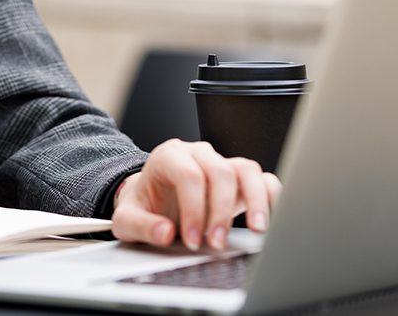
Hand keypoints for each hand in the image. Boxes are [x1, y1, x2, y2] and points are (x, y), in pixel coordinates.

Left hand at [111, 139, 280, 251]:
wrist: (150, 200)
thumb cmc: (142, 206)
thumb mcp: (126, 219)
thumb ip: (141, 226)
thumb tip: (165, 233)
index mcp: (168, 156)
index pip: (189, 175)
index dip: (194, 209)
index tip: (194, 240)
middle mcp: (197, 154)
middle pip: (220, 172)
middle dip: (221, 212)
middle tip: (216, 244)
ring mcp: (220, 163)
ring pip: (247, 170)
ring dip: (255, 201)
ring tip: (257, 231)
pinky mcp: (238, 179)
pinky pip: (263, 179)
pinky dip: (271, 197)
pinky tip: (270, 222)